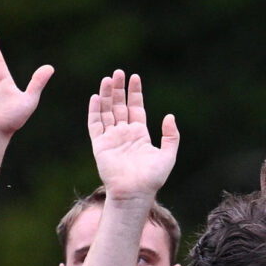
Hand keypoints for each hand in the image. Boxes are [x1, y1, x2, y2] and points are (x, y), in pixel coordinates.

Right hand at [86, 71, 179, 199]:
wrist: (135, 193)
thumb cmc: (152, 179)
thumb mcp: (168, 156)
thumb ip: (171, 136)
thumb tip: (169, 116)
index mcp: (140, 135)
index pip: (136, 108)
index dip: (135, 92)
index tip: (134, 77)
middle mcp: (124, 134)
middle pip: (119, 106)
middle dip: (118, 89)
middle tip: (118, 72)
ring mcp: (111, 138)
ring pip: (106, 111)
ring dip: (106, 95)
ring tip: (107, 79)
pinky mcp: (100, 145)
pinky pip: (95, 125)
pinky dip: (94, 111)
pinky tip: (95, 97)